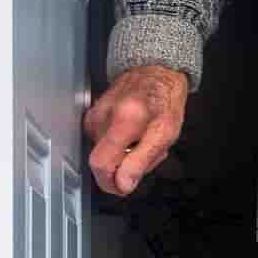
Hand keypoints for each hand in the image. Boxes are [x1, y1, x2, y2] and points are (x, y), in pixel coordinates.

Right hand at [84, 62, 189, 194]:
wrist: (155, 71)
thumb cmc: (165, 100)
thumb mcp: (166, 134)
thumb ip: (142, 161)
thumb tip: (122, 185)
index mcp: (124, 120)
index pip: (101, 164)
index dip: (110, 183)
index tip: (124, 186)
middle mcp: (104, 116)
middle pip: (103, 162)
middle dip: (123, 167)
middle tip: (144, 155)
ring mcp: (95, 115)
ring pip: (103, 153)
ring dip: (123, 154)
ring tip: (141, 140)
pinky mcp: (91, 115)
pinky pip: (102, 141)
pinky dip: (118, 144)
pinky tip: (132, 133)